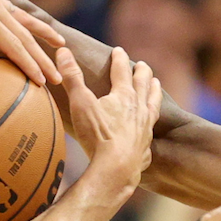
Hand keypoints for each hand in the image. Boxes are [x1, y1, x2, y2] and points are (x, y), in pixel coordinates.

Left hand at [0, 0, 62, 84]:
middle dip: (41, 57)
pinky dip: (25, 20)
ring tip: (61, 47)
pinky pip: (11, 10)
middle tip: (57, 77)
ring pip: (21, 19)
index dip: (30, 65)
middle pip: (22, 33)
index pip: (13, 45)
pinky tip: (36, 28)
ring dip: (40, 35)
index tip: (42, 83)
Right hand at [59, 46, 161, 187]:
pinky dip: (150, 129)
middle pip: (143, 85)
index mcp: (123, 96)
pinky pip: (149, 135)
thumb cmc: (97, 136)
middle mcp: (139, 110)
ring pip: (153, 105)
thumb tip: (63, 51)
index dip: (119, 59)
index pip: (122, 71)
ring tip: (157, 85)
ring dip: (155, 93)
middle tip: (144, 66)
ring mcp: (145, 129)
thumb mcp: (80, 103)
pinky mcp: (145, 149)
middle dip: (143, 73)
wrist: (115, 169)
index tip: (119, 51)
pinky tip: (149, 131)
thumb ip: (72, 77)